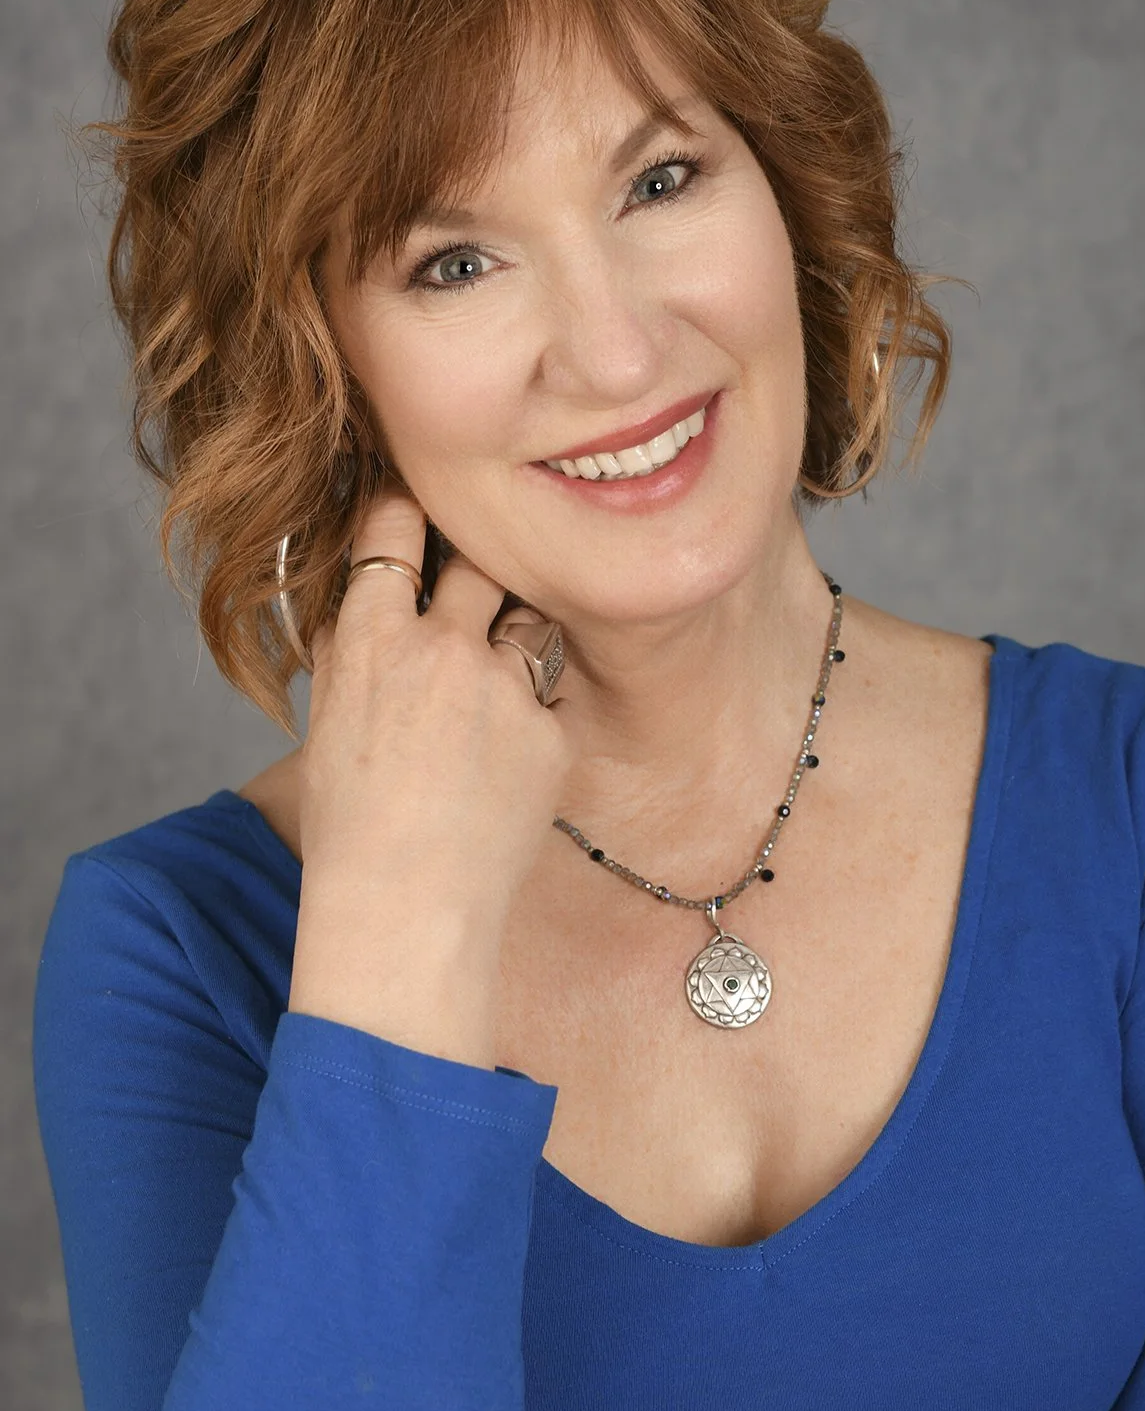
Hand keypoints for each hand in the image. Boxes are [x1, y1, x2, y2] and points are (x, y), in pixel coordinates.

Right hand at [287, 485, 574, 1061]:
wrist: (404, 909)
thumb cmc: (351, 826)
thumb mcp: (330, 721)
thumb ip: (352, 652)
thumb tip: (358, 602)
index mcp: (371, 639)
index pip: (394, 528)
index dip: (409, 508)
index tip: (419, 500)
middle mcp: (441, 648)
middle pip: (480, 557)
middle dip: (483, 554)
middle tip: (482, 563)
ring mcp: (502, 687)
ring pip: (526, 620)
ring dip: (512, 633)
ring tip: (488, 681)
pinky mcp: (549, 730)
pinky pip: (545, 696)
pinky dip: (529, 714)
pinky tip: (501, 764)